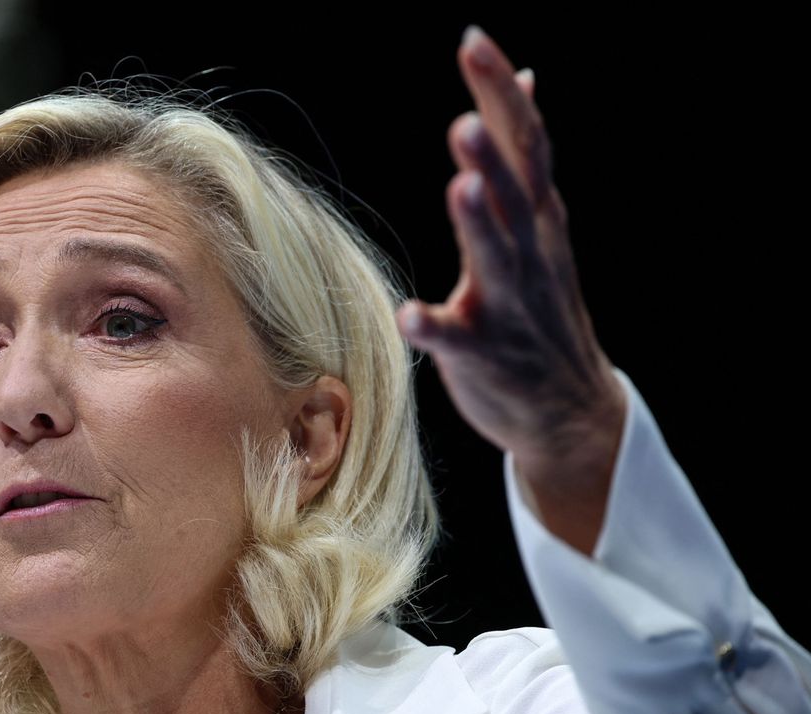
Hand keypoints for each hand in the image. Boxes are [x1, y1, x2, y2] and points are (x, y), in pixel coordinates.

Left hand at [395, 26, 627, 553]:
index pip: (524, 143)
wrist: (569, 408)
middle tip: (466, 115)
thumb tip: (523, 81)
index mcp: (536, 218)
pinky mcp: (484, 354)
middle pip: (515, 192)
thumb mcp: (540, 222)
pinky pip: (458, 340)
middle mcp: (528, 253)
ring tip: (459, 184)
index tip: (474, 41)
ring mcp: (508, 305)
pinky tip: (410, 315)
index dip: (500, 94)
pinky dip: (434, 326)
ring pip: (496, 258)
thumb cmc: (540, 306)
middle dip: (494, 152)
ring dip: (478, 222)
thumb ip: (520, 155)